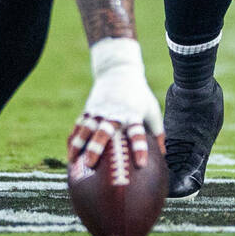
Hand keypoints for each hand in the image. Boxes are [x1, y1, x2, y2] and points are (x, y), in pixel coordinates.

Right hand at [68, 38, 163, 170]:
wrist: (119, 71)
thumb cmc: (139, 95)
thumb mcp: (152, 109)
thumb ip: (158, 132)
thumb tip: (164, 157)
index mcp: (133, 115)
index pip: (137, 133)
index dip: (140, 148)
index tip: (141, 164)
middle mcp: (115, 113)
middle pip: (105, 131)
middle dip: (97, 147)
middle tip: (91, 163)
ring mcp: (99, 111)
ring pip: (87, 128)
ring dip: (80, 143)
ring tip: (73, 160)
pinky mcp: (89, 109)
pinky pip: (80, 125)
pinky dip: (74, 138)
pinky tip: (70, 154)